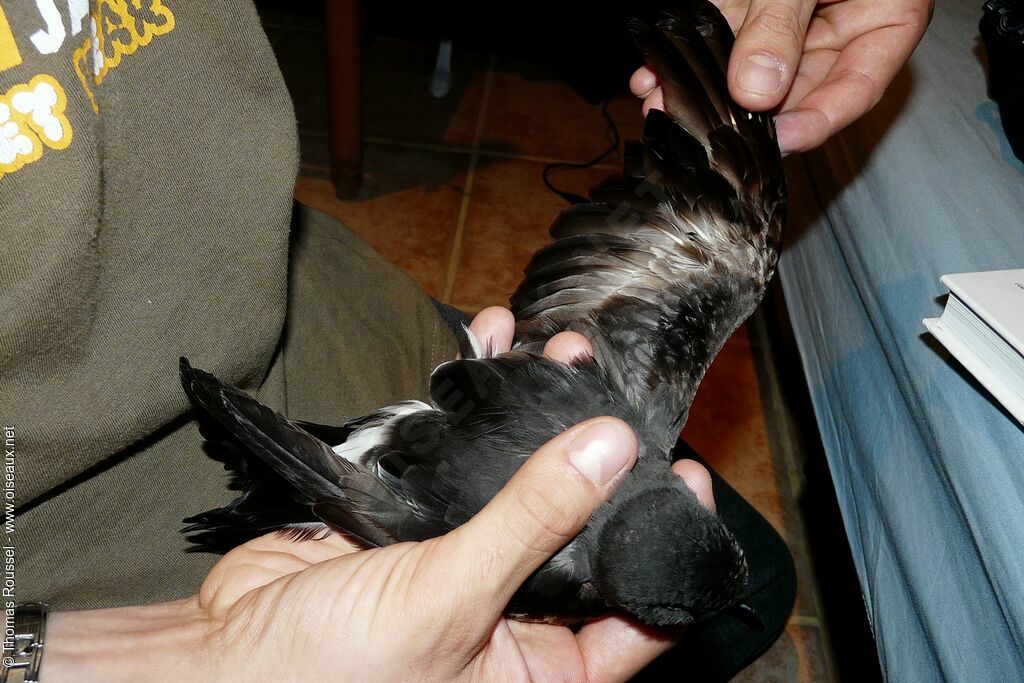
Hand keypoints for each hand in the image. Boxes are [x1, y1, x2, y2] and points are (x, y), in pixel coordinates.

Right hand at [44, 307, 714, 681]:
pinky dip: (473, 396)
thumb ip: (531, 523)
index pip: (637, 606)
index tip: (685, 471)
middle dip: (596, 451)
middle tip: (611, 387)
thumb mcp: (447, 602)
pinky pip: (460, 449)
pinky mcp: (417, 511)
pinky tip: (488, 343)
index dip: (668, 539)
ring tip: (556, 349)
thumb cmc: (328, 672)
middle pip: (581, 524)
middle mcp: (512, 609)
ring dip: (538, 409)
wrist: (219, 655)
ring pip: (523, 476)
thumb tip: (609, 450)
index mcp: (540, 663)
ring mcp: (464, 552)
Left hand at [630, 0, 932, 153]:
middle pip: (796, 88)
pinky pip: (724, 40)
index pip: (857, 88)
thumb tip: (756, 88)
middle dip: (742, 112)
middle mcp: (839, 24)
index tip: (773, 142)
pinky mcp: (751, 11)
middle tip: (698, 124)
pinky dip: (692, 55)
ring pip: (751, 71)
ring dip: (705, 88)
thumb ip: (782, 23)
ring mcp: (792, 20)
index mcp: (885, 15)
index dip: (815, 122)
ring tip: (663, 97)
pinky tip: (657, 70)